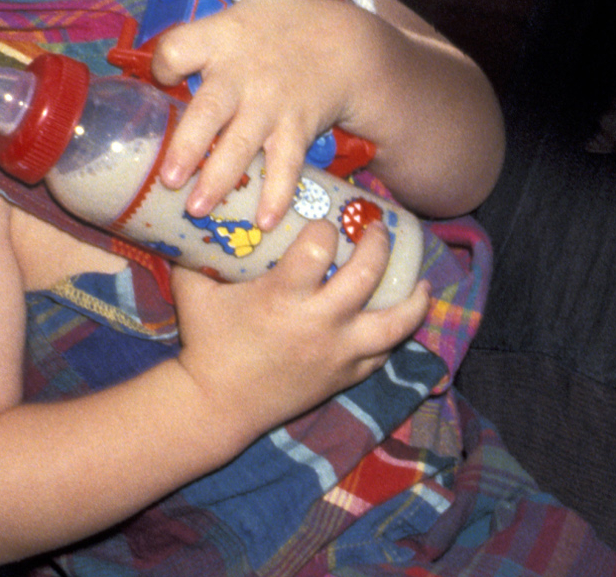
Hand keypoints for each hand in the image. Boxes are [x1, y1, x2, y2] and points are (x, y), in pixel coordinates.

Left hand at [152, 0, 374, 225]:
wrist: (349, 46)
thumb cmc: (294, 17)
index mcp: (225, 35)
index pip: (180, 46)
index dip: (166, 61)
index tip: (161, 76)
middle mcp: (243, 74)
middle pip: (209, 109)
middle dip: (189, 144)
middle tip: (169, 176)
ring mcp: (271, 105)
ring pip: (241, 145)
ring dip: (220, 178)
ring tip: (198, 207)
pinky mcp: (296, 129)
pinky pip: (285, 165)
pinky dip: (277, 194)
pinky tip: (263, 221)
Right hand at [172, 219, 429, 446]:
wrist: (214, 407)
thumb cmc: (205, 342)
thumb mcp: (195, 289)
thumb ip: (201, 249)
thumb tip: (206, 208)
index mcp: (283, 297)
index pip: (321, 245)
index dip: (326, 225)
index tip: (324, 218)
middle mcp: (318, 323)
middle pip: (368, 273)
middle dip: (378, 242)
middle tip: (377, 226)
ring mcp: (337, 353)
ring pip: (396, 323)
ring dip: (413, 297)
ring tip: (420, 280)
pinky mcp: (344, 377)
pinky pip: (384, 354)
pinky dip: (396, 334)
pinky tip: (400, 316)